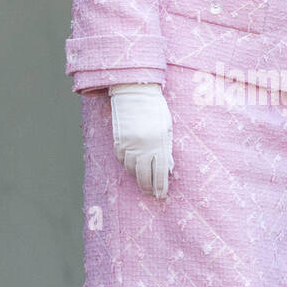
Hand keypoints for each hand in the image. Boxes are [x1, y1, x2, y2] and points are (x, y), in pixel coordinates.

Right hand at [109, 82, 173, 197]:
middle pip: (143, 175)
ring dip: (137, 176)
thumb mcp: (167, 127)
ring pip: (131, 169)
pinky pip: (122, 159)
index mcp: (158, 143)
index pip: (160, 171)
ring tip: (143, 180)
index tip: (162, 194)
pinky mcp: (118, 141)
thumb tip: (168, 168)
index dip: (161, 186)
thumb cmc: (155, 108)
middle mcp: (142, 146)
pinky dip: (128, 165)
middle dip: (148, 186)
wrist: (134, 92)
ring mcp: (128, 144)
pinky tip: (133, 166)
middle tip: (151, 193)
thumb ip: (167, 148)